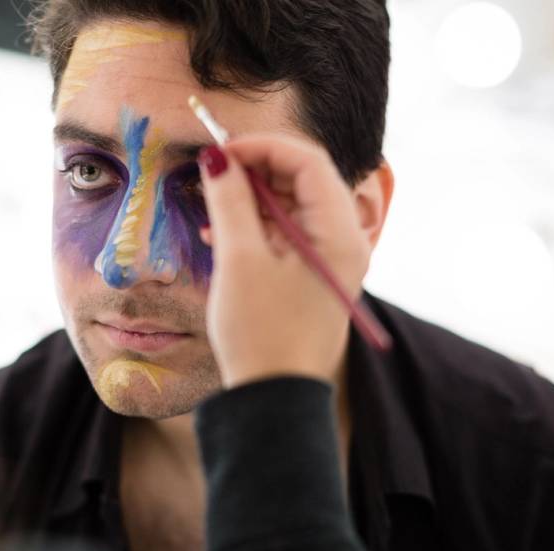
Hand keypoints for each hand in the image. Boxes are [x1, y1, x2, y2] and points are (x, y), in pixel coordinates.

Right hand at [198, 134, 370, 386]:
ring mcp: (329, 260)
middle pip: (302, 180)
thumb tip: (217, 158)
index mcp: (337, 233)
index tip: (220, 152)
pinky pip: (286, 234)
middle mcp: (342, 241)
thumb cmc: (261, 333)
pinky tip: (220, 237)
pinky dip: (255, 227)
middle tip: (212, 175)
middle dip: (254, 171)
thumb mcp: (240, 261)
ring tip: (210, 213)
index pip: (306, 160)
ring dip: (250, 201)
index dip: (261, 147)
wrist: (275, 399)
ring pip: (291, 206)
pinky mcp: (311, 276)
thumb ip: (231, 201)